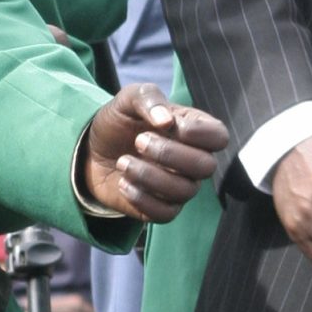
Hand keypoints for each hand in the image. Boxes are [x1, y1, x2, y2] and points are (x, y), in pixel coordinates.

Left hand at [81, 84, 228, 223]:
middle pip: (206, 166)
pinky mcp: (162, 207)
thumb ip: (148, 98)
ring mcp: (180, 186)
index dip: (197, 133)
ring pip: (184, 191)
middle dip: (169, 153)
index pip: (219, 137)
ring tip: (123, 162)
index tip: (166, 123)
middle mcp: (193, 161)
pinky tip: (124, 183)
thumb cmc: (119, 122)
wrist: (92, 150)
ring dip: (149, 175)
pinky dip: (142, 198)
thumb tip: (166, 120)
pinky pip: (165, 213)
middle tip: (138, 141)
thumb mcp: (128, 99)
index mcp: (194, 131)